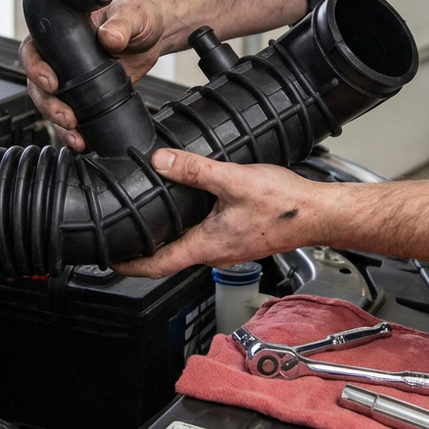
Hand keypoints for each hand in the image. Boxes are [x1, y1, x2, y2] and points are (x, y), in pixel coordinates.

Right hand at [20, 0, 168, 150]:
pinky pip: (73, 115)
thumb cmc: (139, 14)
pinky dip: (74, 131)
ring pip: (52, 103)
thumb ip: (121, 24)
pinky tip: (83, 141)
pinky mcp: (87, 95)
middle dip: (48, 104)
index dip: (35, 67)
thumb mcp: (132, 14)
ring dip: (58, 122)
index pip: (34, 49)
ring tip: (74, 135)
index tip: (51, 82)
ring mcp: (73, 78)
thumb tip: (110, 38)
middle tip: (66, 116)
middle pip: (38, 84)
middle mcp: (62, 56)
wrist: (155, 34)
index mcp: (63, 31)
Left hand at [112, 149, 319, 277]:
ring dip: (167, 239)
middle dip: (143, 251)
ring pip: (188, 248)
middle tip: (122, 237)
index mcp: (207, 245)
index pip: (157, 266)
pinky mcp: (240, 239)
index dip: (129, 265)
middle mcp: (216, 253)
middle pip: (169, 259)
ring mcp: (229, 249)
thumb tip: (161, 162)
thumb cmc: (285, 206)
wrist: (319, 213)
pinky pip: (206, 239)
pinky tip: (190, 209)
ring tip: (149, 222)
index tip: (109, 260)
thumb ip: (194, 170)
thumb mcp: (233, 180)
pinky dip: (188, 229)